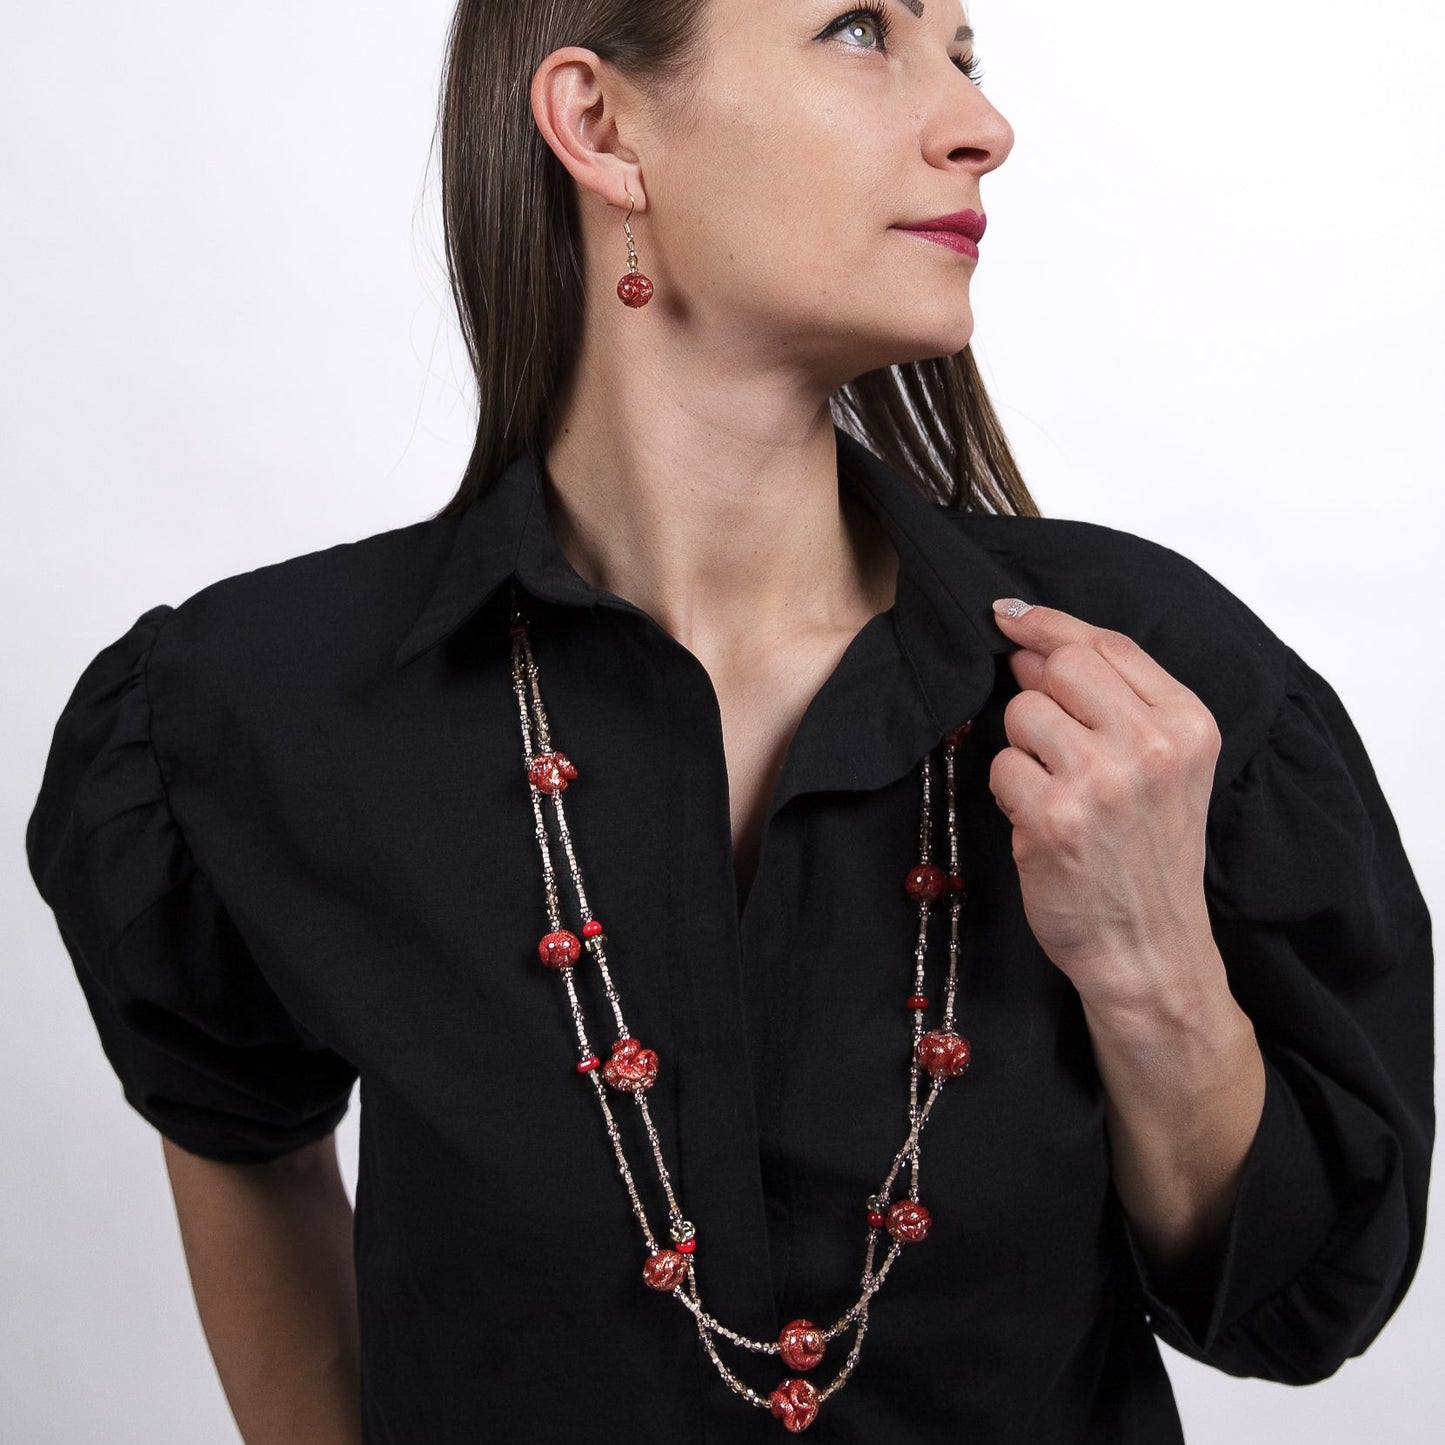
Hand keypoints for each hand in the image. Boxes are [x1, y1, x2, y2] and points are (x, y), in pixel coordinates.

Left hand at [986, 599, 1222, 1013]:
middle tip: (1048, 737)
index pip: (1106, 644)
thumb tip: (1031, 647)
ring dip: (1023, 749)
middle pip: (1060, 665)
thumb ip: (1115, 700)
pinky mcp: (1053, 818)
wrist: (1148, 949)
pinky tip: (1040, 823)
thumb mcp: (1165, 768)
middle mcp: (1151, 747)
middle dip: (1037, 691)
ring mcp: (1101, 782)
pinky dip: (1009, 792)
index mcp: (1188, 725)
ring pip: (1022, 713)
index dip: (1049, 624)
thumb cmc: (1148, 857)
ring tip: (1055, 792)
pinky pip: (1000, 765)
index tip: (1011, 617)